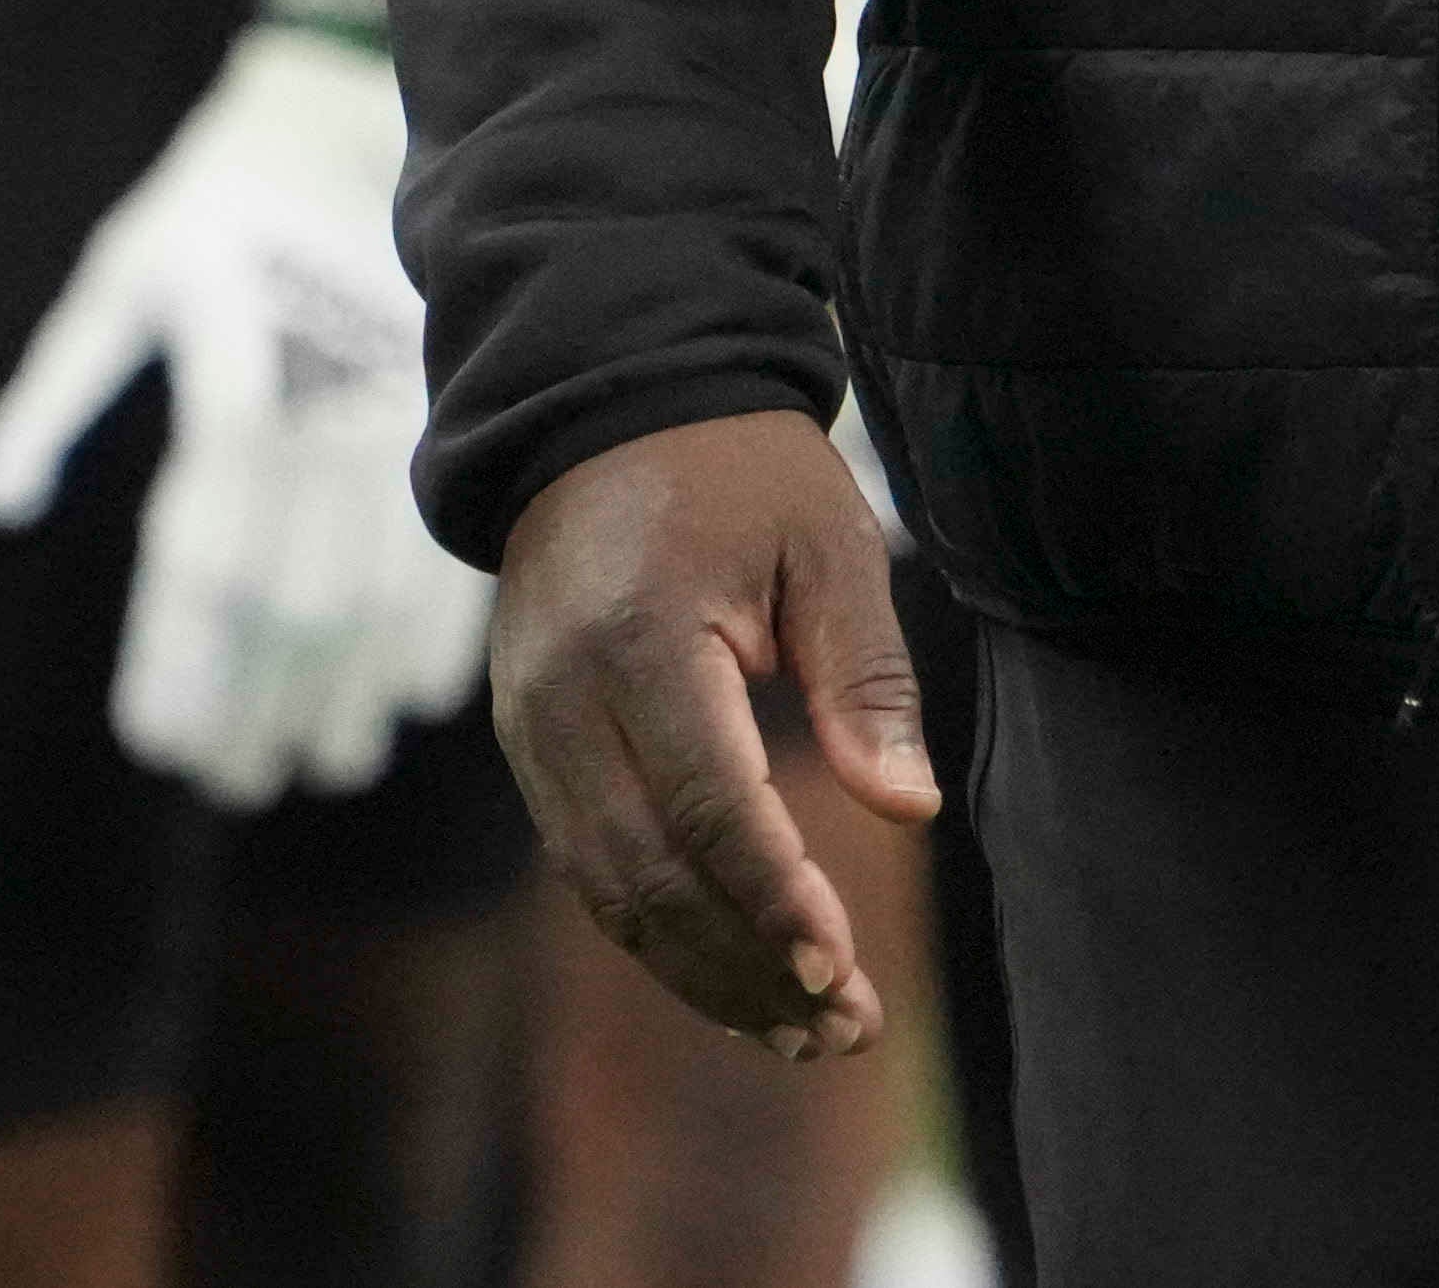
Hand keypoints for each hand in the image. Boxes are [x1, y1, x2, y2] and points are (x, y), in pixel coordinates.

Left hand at [0, 0, 491, 806]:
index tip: (159, 742)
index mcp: (234, 377)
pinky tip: (403, 701)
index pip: (203, 552)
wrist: (349, 123)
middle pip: (292, 597)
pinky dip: (431, 633)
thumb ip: (54, 394)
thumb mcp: (118, 280)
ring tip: (318, 763)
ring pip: (378, 588)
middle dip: (261, 700)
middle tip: (232, 779)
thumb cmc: (213, 214)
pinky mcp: (450, 418)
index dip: (180, 656)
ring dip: (348, 688)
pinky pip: (450, 548)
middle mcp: (322, 409)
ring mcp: (398, 419)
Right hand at [493, 408, 936, 1057]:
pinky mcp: (530, 746)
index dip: (775, 900)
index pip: (708, 805)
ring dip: (704, 975)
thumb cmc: (736, 468)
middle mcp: (564, 698)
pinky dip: (660, 933)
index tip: (843, 968)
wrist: (602, 406)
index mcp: (640, 638)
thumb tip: (908, 810)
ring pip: (610, 892)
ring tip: (803, 1031)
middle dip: (747, 967)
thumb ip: (865, 677)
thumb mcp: (827, 541)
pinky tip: (735, 976)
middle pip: (650, 874)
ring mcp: (532, 728)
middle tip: (845, 1028)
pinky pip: (589, 866)